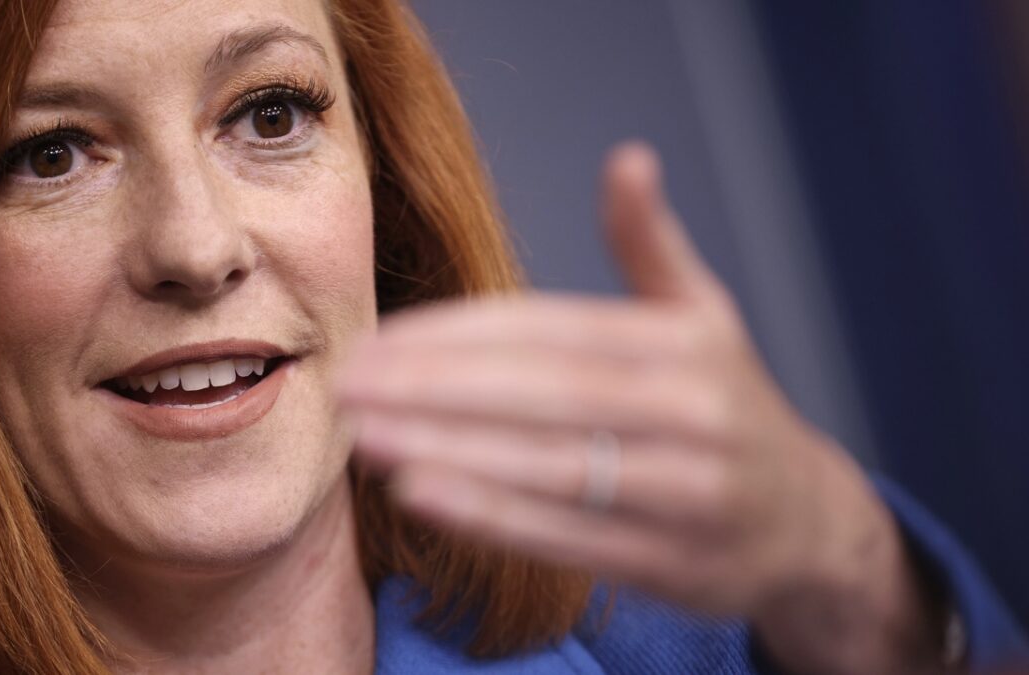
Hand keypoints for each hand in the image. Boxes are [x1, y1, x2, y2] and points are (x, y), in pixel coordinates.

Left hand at [338, 143, 949, 673]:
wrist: (807, 522)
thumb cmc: (727, 405)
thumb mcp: (703, 315)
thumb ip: (651, 244)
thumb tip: (627, 158)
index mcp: (683, 345)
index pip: (551, 331)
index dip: (457, 335)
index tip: (378, 340)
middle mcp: (690, 414)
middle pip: (543, 395)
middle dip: (434, 390)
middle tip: (346, 386)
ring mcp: (684, 493)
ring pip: (549, 468)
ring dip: (447, 451)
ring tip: (364, 438)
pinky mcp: (669, 562)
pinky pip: (567, 537)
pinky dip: (491, 516)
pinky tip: (421, 492)